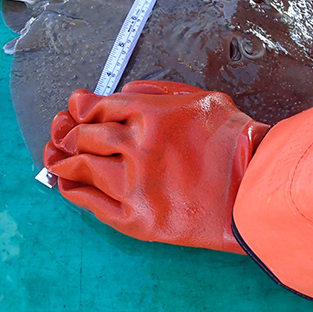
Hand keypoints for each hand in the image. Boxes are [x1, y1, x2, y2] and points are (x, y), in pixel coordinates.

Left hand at [44, 81, 270, 252]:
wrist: (256, 190)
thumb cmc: (235, 141)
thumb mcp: (199, 98)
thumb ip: (156, 91)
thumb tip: (121, 92)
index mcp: (150, 115)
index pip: (98, 107)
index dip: (80, 107)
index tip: (74, 110)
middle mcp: (137, 148)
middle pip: (85, 137)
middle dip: (69, 133)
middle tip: (62, 135)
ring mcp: (135, 186)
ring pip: (83, 168)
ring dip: (64, 161)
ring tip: (57, 159)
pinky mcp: (137, 220)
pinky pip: (92, 204)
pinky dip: (74, 191)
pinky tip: (67, 184)